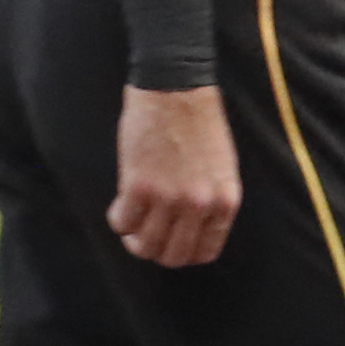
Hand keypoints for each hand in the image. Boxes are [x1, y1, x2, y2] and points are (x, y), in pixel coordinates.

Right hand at [111, 86, 239, 265]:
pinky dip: (118, 219)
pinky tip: (120, 204)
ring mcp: (169, 198)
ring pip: (145, 245)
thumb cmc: (199, 123)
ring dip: (134, 238)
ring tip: (131, 220)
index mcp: (226, 201)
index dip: (184, 253)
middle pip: (174, 256)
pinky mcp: (139, 186)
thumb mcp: (222, 167)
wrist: (176, 89)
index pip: (206, 251)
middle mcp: (200, 205)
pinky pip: (122, 222)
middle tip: (144, 236)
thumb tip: (191, 231)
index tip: (170, 243)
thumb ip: (211, 200)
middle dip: (156, 251)